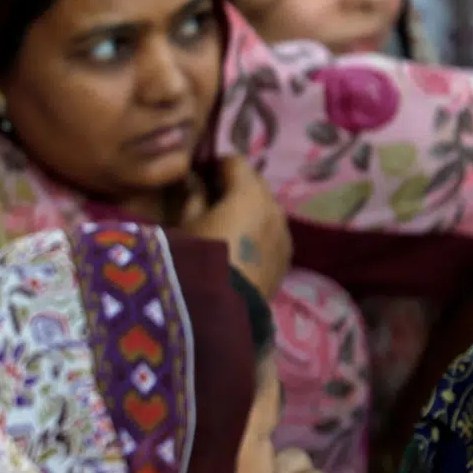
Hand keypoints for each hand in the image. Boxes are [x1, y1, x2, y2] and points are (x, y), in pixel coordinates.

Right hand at [183, 156, 289, 294]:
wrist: (222, 311)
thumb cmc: (197, 260)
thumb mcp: (184, 225)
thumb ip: (191, 197)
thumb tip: (195, 182)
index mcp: (248, 193)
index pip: (234, 161)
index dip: (214, 165)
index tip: (199, 175)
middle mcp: (274, 207)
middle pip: (255, 183)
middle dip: (235, 185)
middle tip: (211, 200)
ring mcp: (285, 234)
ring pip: (267, 209)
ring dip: (249, 210)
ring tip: (227, 226)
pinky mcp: (287, 258)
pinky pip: (273, 233)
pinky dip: (259, 232)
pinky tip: (241, 249)